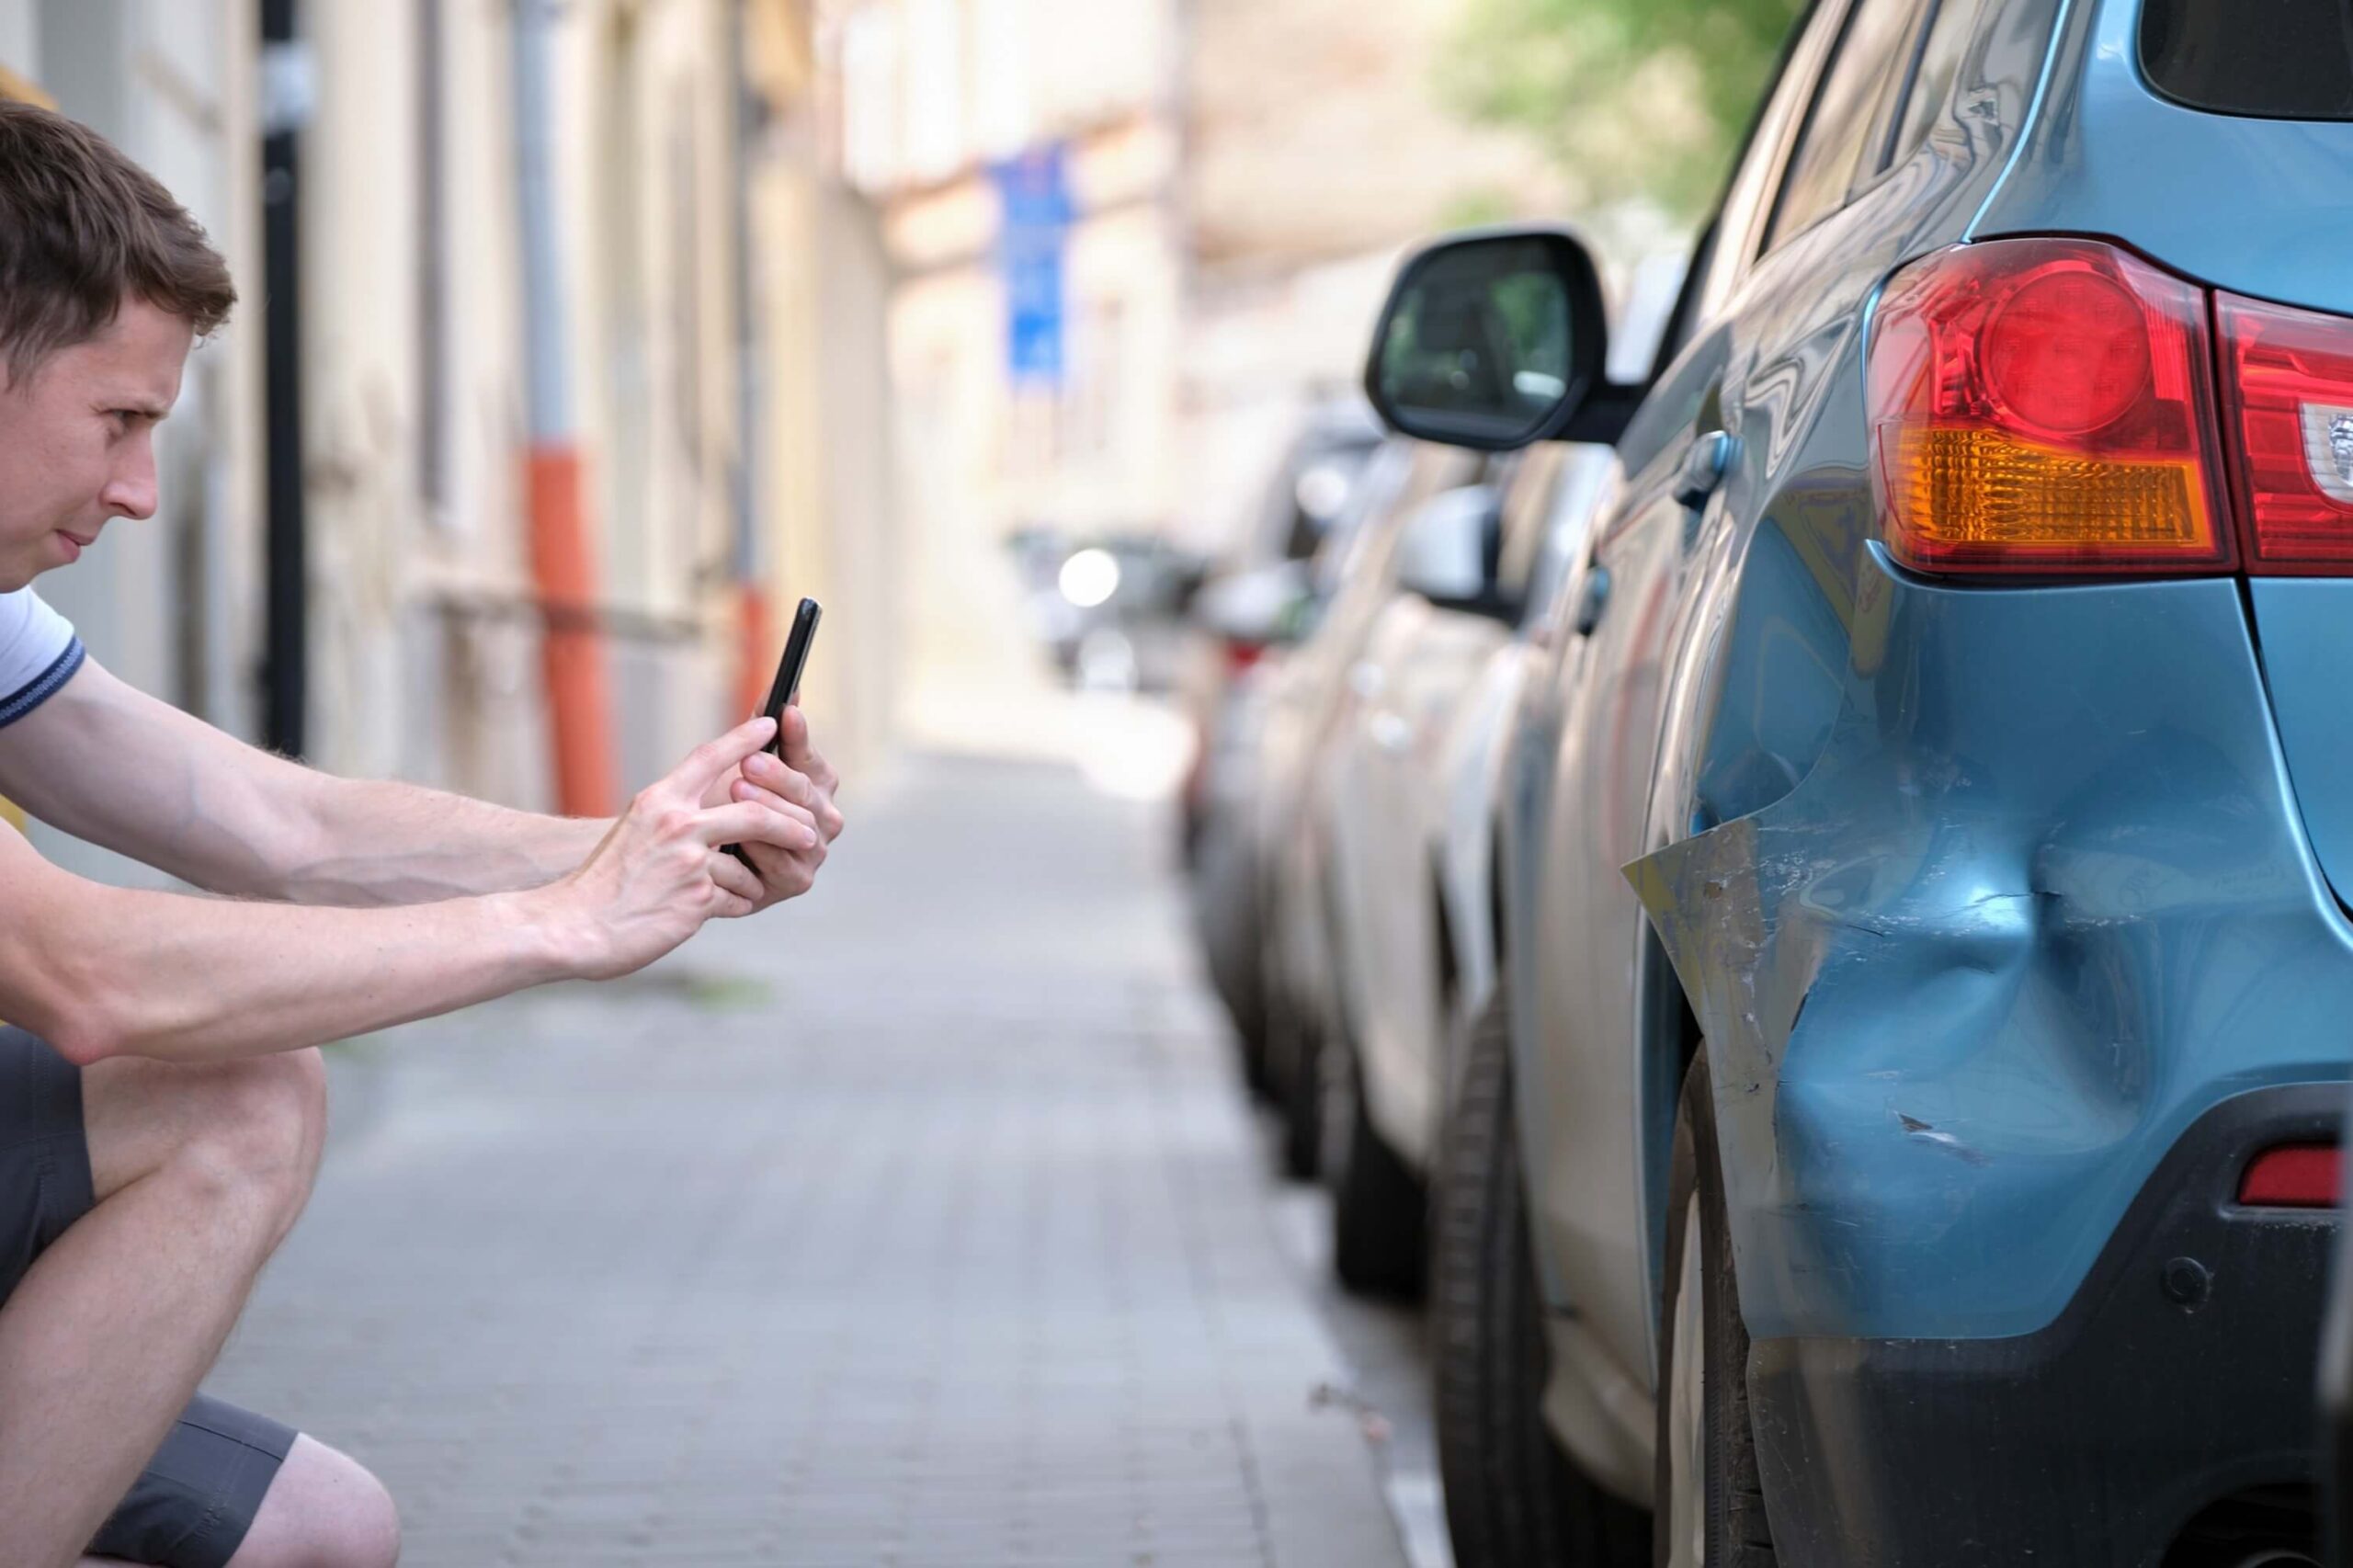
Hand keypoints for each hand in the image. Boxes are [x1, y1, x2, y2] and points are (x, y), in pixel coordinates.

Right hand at [550, 716, 816, 977]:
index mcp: (659, 799)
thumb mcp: (636, 829)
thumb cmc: (606, 880)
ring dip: (751, 879)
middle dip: (789, 823)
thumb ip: (675, 814)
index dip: (743, 738)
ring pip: (750, 862)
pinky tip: (714, 909)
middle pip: (755, 811)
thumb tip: (721, 807)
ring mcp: (688, 861)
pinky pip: (738, 898)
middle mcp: (675, 823)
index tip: (770, 724)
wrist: (574, 925)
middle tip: (809, 832)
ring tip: (738, 889)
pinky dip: (734, 904)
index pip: (709, 756)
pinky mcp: (696, 899)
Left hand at [701, 705, 844, 909]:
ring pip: (797, 826)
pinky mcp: (799, 880)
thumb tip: (789, 686)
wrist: (696, 862)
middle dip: (777, 774)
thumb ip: (762, 726)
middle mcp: (823, 816)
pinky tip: (739, 838)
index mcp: (815, 783)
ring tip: (737, 791)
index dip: (798, 737)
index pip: (810, 757)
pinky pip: (783, 862)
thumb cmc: (722, 806)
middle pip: (805, 791)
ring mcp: (814, 849)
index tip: (786, 716)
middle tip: (748, 762)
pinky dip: (761, 849)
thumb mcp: (739, 762)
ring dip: (766, 809)